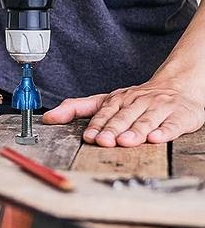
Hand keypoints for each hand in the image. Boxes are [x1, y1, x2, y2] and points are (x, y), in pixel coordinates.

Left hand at [43, 79, 204, 146]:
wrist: (177, 87)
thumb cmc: (136, 99)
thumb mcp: (105, 100)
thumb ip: (77, 108)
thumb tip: (49, 117)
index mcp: (118, 99)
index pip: (105, 113)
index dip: (97, 125)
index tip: (88, 136)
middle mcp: (137, 102)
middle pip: (123, 117)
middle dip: (112, 129)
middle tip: (103, 141)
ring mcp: (159, 109)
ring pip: (145, 121)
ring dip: (134, 131)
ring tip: (125, 141)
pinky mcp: (179, 117)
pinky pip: (171, 125)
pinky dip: (164, 132)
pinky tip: (155, 138)